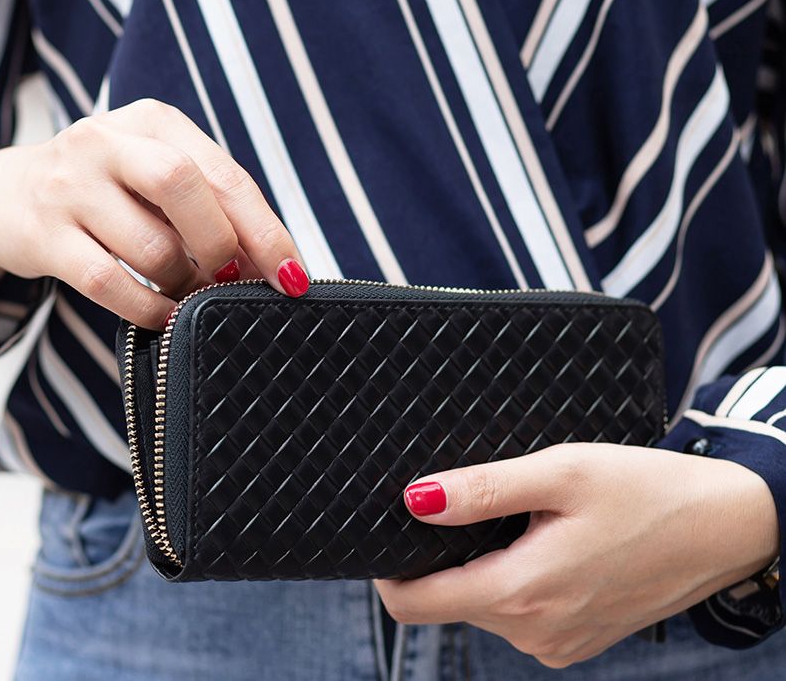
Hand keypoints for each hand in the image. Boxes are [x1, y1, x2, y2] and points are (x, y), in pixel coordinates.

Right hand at [0, 99, 308, 327]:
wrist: (2, 195)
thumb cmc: (104, 190)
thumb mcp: (150, 170)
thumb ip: (205, 199)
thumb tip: (273, 263)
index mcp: (150, 120)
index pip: (223, 172)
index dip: (265, 229)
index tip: (294, 276)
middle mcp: (105, 141)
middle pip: (181, 185)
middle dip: (220, 245)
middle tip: (229, 279)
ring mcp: (69, 186)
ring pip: (148, 245)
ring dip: (181, 284)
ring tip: (186, 293)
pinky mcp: (41, 234)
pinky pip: (108, 283)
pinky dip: (145, 309)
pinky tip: (159, 314)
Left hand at [375, 443, 778, 667]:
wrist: (728, 526)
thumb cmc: (648, 491)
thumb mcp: (560, 472)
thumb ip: (482, 489)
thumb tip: (415, 500)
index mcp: (523, 593)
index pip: (414, 606)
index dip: (386, 570)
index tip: (387, 532)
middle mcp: (535, 632)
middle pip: (446, 600)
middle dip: (442, 557)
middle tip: (471, 504)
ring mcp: (557, 643)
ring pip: (481, 605)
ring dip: (482, 566)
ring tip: (522, 520)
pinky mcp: (575, 641)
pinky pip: (518, 613)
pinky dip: (514, 579)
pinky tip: (544, 543)